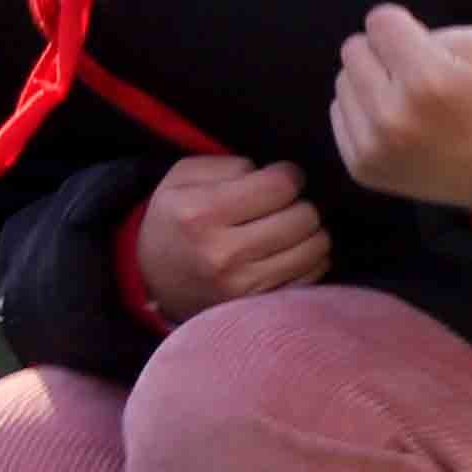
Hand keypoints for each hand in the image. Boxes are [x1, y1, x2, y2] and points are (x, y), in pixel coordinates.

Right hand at [137, 155, 328, 322]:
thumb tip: (274, 174)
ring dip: (309, 232)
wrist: (154, 281)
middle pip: (304, 216)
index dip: (289, 175)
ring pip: (317, 246)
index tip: (282, 179)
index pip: (280, 186)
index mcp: (201, 215)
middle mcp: (223, 255)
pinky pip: (314, 274)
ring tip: (288, 229)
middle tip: (283, 207)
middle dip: (299, 204)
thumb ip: (229, 165)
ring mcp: (244, 287)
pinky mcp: (260, 306)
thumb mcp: (182, 179)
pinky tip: (288, 253)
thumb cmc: (175, 220)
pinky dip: (310, 259)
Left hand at [330, 3, 471, 225]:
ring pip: (342, 81)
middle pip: (353, 49)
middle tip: (412, 72)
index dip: (401, 26)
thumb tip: (381, 39)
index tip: (418, 43)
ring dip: (369, 81)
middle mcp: (394, 116)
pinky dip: (363, 112)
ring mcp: (374, 147)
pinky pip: (339, 113)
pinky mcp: (362, 167)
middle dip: (382, 52)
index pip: (379, 21)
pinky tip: (395, 123)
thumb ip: (428, 30)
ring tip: (404, 98)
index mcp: (428, 80)